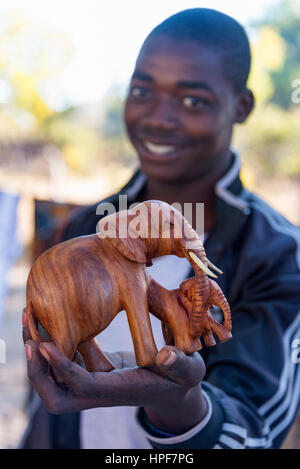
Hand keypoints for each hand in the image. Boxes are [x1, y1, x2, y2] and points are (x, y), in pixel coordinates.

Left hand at [22, 309, 206, 434]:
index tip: (44, 346)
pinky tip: (51, 316)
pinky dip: (51, 342)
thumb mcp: (189, 370)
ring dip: (38, 352)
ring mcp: (92, 382)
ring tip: (31, 317)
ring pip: (53, 378)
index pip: (83, 386)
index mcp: (120, 389)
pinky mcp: (91, 370)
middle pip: (54, 395)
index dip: (62, 368)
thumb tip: (164, 354)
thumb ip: (179, 363)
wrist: (172, 389)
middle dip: (37, 371)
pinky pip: (63, 360)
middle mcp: (99, 391)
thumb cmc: (182, 379)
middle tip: (29, 336)